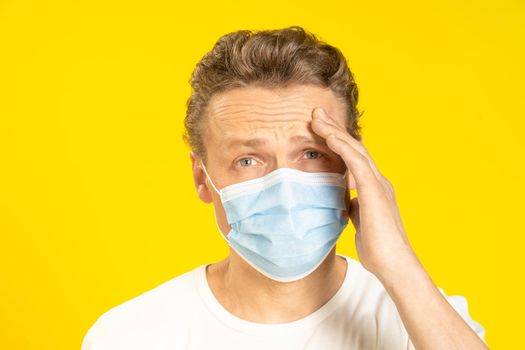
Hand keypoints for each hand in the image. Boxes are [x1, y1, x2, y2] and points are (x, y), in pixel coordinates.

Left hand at [311, 107, 419, 279]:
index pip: (354, 160)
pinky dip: (343, 147)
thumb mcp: (360, 223)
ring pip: (355, 150)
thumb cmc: (378, 249)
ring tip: (317, 118)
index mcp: (374, 189)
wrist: (394, 265)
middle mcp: (378, 182)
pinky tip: (330, 136)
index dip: (338, 143)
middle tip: (317, 115)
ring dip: (335, 132)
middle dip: (335, 130)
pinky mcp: (375, 191)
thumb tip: (345, 202)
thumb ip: (354, 208)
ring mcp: (379, 184)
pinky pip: (357, 162)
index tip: (321, 131)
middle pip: (354, 148)